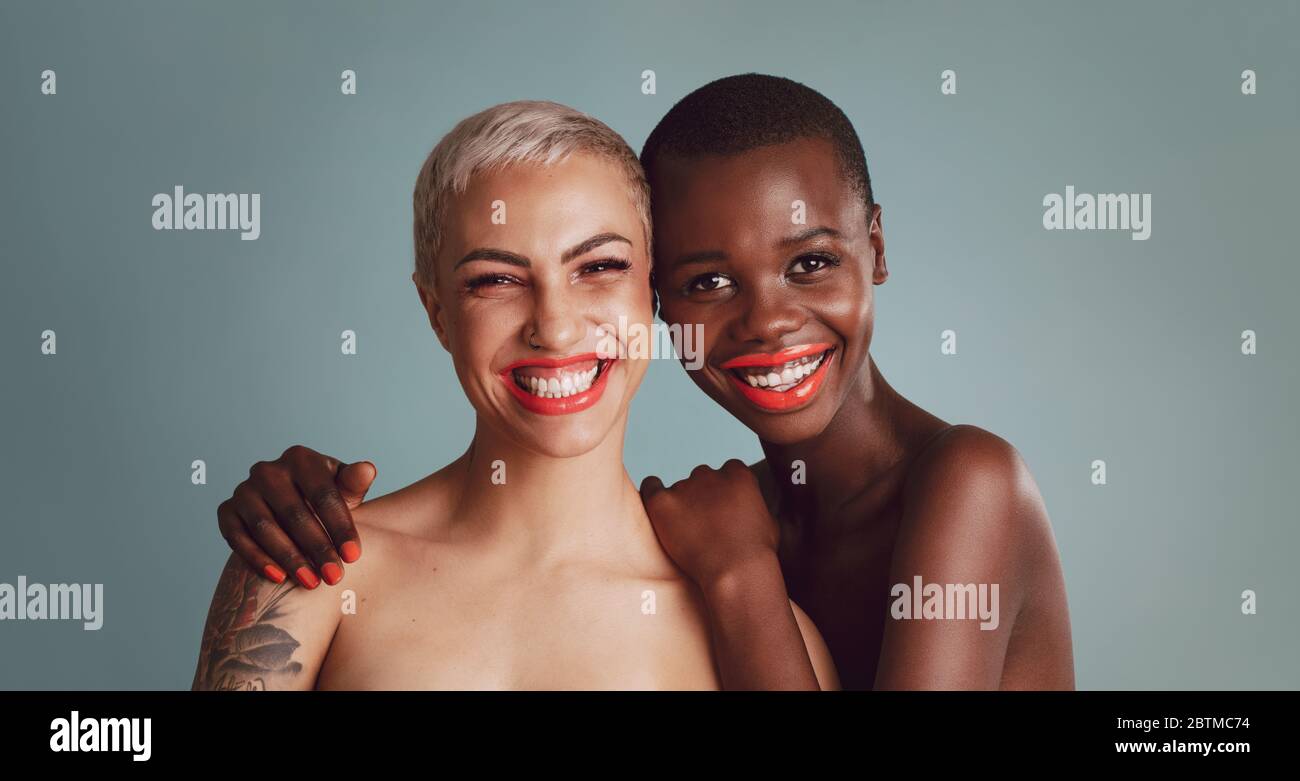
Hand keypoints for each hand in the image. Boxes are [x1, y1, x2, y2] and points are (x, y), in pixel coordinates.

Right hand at [216, 445, 375, 588]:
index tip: (354, 556)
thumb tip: (367, 470)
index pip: (323, 494)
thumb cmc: (324, 499)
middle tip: (334, 577)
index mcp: (301, 458)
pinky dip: (258, 558)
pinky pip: (238, 537)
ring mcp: (244, 490)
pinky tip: (279, 578)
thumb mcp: (343, 491)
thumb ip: (353, 483)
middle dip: (317, 548)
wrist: (289, 507)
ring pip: (266, 527)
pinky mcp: (226, 511)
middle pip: (295, 513)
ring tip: (311, 582)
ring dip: (290, 557)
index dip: (340, 527)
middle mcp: (268, 470)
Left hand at [639, 459, 779, 587]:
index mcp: (738, 475)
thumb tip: (751, 507)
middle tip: (704, 524)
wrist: (735, 571)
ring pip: (679, 488)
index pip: (728, 471)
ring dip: (682, 503)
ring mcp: (685, 486)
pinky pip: (651, 487)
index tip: (723, 508)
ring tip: (687, 532)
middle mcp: (711, 474)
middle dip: (703, 496)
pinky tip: (659, 511)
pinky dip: (653, 494)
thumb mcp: (769, 522)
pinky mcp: (663, 501)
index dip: (725, 490)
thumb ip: (756, 505)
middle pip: (702, 477)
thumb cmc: (756, 553)